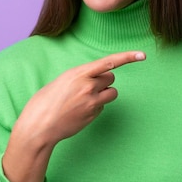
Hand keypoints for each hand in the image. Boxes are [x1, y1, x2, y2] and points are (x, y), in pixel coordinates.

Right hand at [14, 50, 145, 145]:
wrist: (39, 126)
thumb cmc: (45, 102)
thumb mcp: (61, 82)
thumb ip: (79, 78)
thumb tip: (94, 79)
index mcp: (78, 73)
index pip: (109, 62)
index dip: (127, 57)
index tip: (142, 55)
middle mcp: (87, 86)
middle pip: (111, 77)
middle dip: (104, 80)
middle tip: (88, 87)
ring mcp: (92, 102)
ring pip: (112, 92)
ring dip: (104, 93)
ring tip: (86, 98)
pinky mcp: (93, 115)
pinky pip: (103, 106)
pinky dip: (96, 106)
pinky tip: (80, 111)